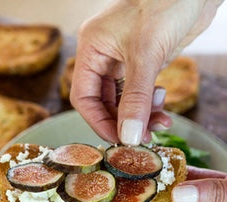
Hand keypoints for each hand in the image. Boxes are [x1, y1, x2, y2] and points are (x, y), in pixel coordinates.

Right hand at [70, 0, 221, 144]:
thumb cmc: (166, 2)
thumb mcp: (147, 54)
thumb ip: (136, 98)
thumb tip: (129, 135)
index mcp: (91, 49)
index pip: (83, 97)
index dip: (99, 121)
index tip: (118, 138)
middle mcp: (103, 57)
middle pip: (103, 102)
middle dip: (123, 121)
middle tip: (141, 137)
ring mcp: (122, 61)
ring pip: (123, 101)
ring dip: (140, 116)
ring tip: (160, 122)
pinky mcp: (142, 65)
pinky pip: (139, 94)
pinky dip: (149, 105)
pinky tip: (162, 105)